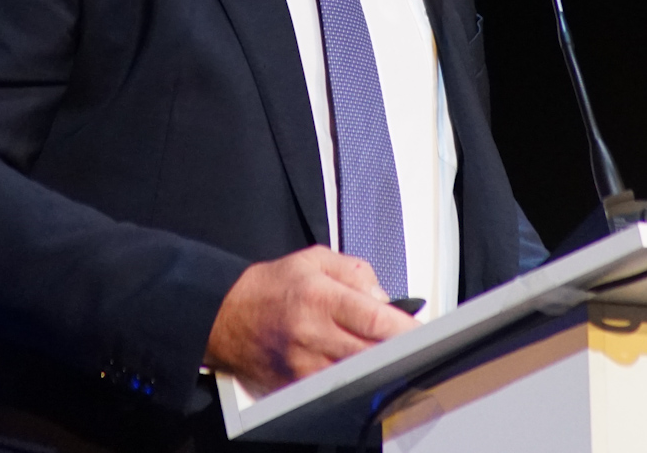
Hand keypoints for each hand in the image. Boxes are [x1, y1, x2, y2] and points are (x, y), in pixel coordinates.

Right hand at [204, 245, 419, 394]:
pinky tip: (359, 367)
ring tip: (387, 354)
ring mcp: (303, 365)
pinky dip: (352, 378)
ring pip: (357, 373)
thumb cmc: (268, 288)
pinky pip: (334, 387)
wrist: (223, 316)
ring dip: (377, 366)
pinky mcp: (295, 385)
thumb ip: (355, 272)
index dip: (405, 329)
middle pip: (371, 352)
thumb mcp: (313, 259)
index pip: (374, 319)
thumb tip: (385, 298)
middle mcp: (312, 333)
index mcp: (318, 297)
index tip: (423, 332)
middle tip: (413, 345)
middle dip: (398, 350)